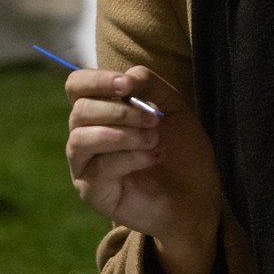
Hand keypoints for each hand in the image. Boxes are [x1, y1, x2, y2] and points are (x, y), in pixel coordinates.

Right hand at [65, 65, 222, 273]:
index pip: (77, 86)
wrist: (196, 196)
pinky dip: (130, 157)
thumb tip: (124, 78)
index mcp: (100, 111)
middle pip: (79, 110)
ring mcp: (84, 165)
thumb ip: (147, 85)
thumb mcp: (171, 106)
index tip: (126, 85)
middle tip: (154, 119)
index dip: (97, 80)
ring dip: (124, 134)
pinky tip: (152, 158)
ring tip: (154, 139)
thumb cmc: (182, 151)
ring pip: (82, 138)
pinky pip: (99, 166)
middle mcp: (85, 136)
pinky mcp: (91, 191)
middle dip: (120, 111)